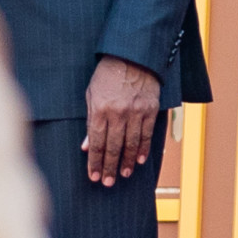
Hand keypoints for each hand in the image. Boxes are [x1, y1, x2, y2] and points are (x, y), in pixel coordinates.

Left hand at [82, 55, 159, 186]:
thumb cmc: (107, 74)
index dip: (95, 161)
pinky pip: (146, 135)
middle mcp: (118, 113)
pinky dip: (143, 149)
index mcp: (100, 109)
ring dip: (126, 162)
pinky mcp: (150, 109)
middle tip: (107, 182)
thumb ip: (90, 121)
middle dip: (109, 167)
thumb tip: (87, 146)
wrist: (131, 55)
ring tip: (122, 175)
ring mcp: (136, 112)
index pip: (97, 142)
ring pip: (131, 144)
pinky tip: (139, 160)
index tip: (93, 175)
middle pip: (113, 147)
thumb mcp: (92, 94)